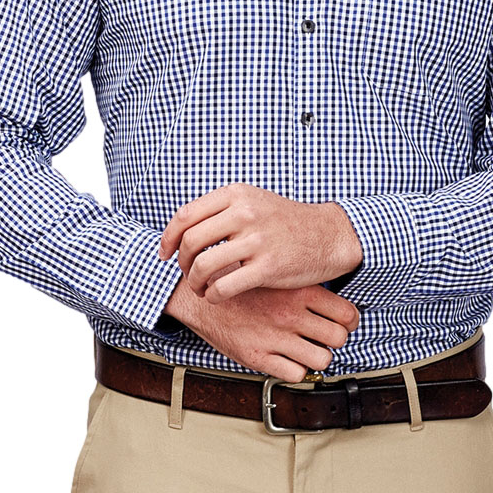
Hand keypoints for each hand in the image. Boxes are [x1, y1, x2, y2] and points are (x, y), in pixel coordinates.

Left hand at [158, 183, 362, 303]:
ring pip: (204, 266)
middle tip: (187, 273)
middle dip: (182, 263)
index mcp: (236, 195)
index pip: (185, 216)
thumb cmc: (285, 223)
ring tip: (201, 288)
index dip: (168, 238)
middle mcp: (244, 213)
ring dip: (195, 282)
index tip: (165, 254)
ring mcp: (257, 240)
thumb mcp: (253, 201)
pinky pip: (224, 287)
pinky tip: (217, 296)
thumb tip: (182, 229)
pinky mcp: (267, 267)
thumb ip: (220, 210)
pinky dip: (213, 296)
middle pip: (191, 242)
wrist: (327, 236)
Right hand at [162, 273, 360, 382]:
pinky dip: (295, 370)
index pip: (347, 313)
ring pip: (322, 359)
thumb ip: (301, 284)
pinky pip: (295, 374)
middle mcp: (290, 314)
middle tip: (323, 338)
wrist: (197, 295)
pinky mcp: (257, 356)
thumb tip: (330, 295)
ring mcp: (274, 336)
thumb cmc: (235, 283)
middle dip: (333, 341)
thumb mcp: (273, 272)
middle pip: (338, 338)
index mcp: (297, 290)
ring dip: (316, 357)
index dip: (349, 322)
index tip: (342, 323)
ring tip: (305, 350)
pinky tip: (286, 358)